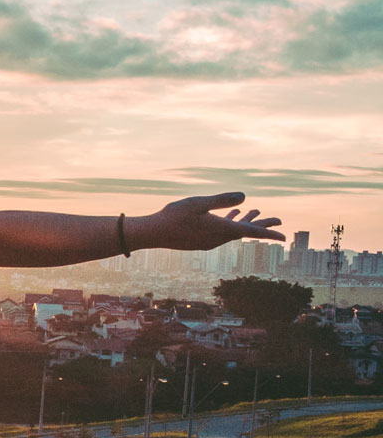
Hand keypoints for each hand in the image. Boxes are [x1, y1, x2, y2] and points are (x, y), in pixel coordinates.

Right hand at [135, 192, 284, 250]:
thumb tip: (245, 197)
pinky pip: (222, 232)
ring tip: (255, 211)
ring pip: (234, 230)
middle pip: (246, 231)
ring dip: (245, 221)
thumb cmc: (174, 216)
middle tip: (278, 219)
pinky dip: (230, 223)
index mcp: (222, 229)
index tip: (284, 236)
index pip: (252, 232)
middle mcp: (218, 238)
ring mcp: (210, 241)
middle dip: (262, 224)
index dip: (269, 232)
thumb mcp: (199, 203)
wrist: (153, 233)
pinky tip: (229, 216)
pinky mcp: (201, 240)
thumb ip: (222, 200)